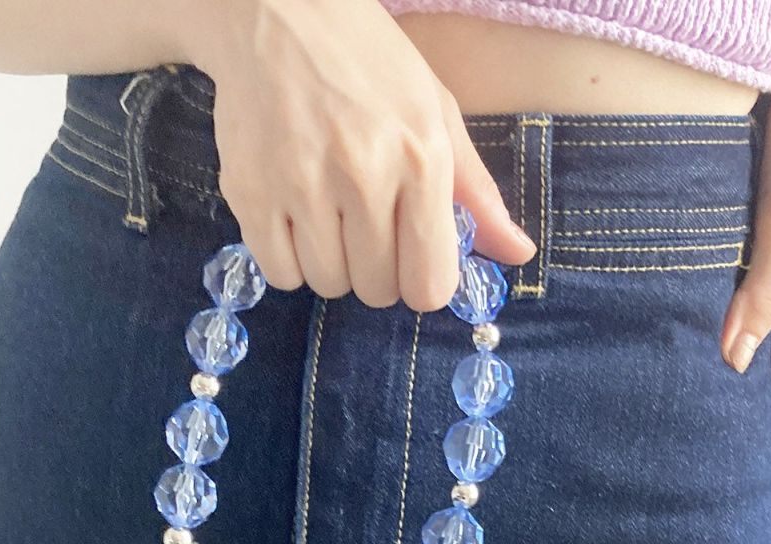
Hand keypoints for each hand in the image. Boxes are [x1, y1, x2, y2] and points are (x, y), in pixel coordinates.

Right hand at [191, 0, 536, 310]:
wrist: (279, 13)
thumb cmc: (368, 66)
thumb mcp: (437, 114)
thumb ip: (478, 193)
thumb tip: (520, 254)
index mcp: (421, 158)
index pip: (429, 284)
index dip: (421, 281)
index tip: (410, 258)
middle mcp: (363, 175)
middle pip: (377, 290)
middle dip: (376, 270)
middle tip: (365, 224)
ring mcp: (302, 186)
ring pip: (328, 285)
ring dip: (332, 264)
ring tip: (328, 215)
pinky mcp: (251, 193)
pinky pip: (281, 274)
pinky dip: (290, 261)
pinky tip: (296, 220)